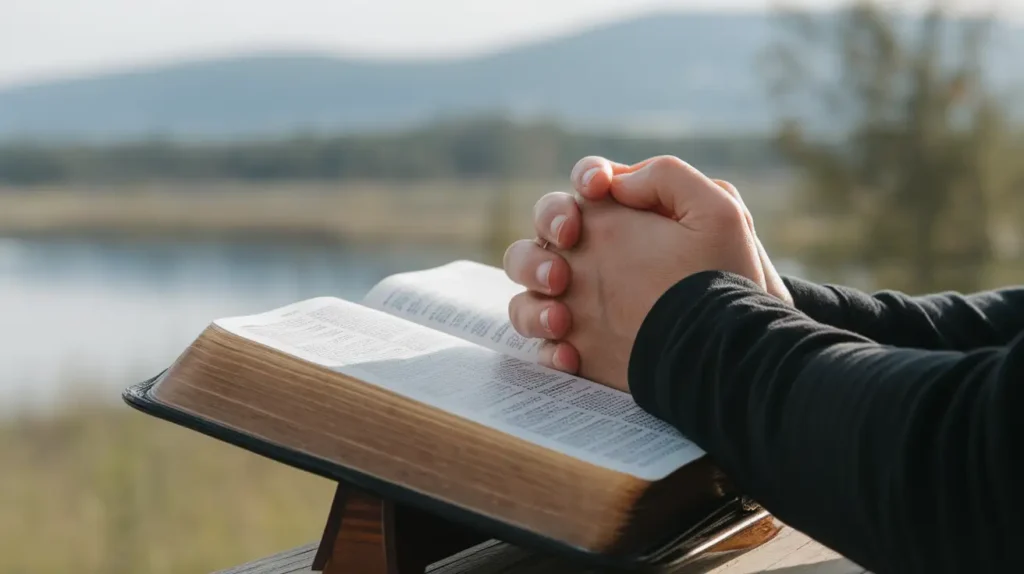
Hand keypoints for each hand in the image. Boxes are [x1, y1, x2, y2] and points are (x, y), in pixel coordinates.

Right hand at [503, 156, 771, 390]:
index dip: (585, 178)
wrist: (734, 353)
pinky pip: (542, 347)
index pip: (589, 185)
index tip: (595, 191)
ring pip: (526, 292)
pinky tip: (573, 355)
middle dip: (546, 231)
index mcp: (626, 220)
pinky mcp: (579, 349)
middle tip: (567, 247)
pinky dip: (548, 350)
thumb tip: (618, 182)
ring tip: (562, 317)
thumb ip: (670, 178)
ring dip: (532, 299)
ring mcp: (579, 305)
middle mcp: (594, 259)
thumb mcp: (718, 215)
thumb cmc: (729, 281)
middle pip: (543, 231)